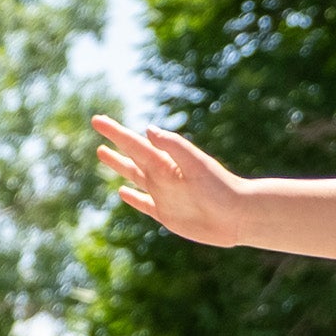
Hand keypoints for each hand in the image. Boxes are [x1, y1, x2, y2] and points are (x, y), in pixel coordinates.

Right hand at [93, 114, 246, 246]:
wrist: (239, 216)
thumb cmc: (221, 188)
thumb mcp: (197, 163)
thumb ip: (174, 146)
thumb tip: (148, 130)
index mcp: (165, 162)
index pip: (134, 143)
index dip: (115, 132)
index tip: (96, 120)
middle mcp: (161, 176)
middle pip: (131, 155)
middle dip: (115, 143)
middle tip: (97, 127)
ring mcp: (162, 195)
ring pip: (134, 177)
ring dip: (118, 165)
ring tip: (102, 153)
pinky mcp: (166, 214)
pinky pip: (144, 204)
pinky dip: (133, 198)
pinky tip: (122, 191)